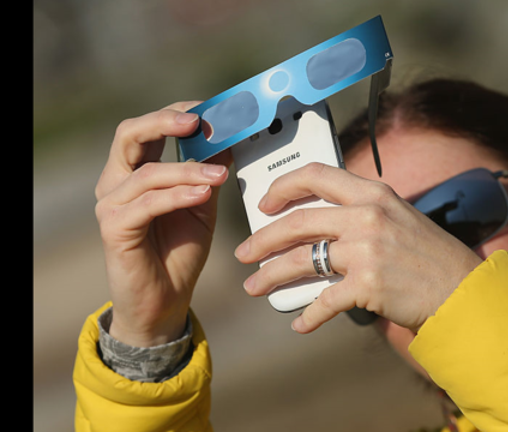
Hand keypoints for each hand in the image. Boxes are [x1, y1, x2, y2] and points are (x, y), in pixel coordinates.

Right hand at [95, 102, 231, 346]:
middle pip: (129, 134)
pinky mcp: (115, 229)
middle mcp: (116, 183)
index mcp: (135, 172)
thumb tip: (229, 138)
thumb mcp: (202, 205)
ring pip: (147, 173)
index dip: (175, 113)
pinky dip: (178, 195)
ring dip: (188, 169)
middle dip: (165, 122)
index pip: (147, 128)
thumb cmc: (180, 251)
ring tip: (219, 174)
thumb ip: (209, 173)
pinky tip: (204, 192)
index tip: (210, 109)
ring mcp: (111, 205)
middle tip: (200, 121)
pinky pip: (148, 204)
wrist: (166, 301)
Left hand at [234, 163, 483, 333]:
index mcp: (373, 193)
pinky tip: (299, 324)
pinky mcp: (367, 286)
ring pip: (300, 261)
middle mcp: (367, 216)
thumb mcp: (398, 217)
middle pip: (296, 223)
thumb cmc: (429, 256)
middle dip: (261, 240)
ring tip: (255, 287)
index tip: (264, 203)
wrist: (462, 292)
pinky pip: (323, 301)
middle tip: (244, 254)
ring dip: (271, 276)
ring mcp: (366, 251)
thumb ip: (361, 212)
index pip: (315, 175)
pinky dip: (308, 316)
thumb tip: (315, 224)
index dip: (282, 187)